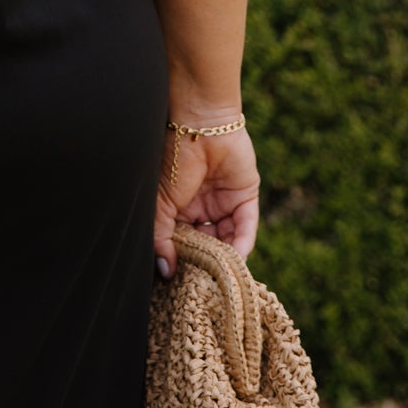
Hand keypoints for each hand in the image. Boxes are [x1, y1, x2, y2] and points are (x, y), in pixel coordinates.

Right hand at [154, 119, 259, 276]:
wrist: (198, 124)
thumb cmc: (173, 157)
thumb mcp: (161, 202)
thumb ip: (162, 236)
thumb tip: (165, 270)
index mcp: (179, 208)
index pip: (182, 242)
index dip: (182, 260)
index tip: (179, 282)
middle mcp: (201, 207)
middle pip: (206, 243)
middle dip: (205, 262)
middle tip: (202, 283)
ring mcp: (224, 202)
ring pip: (227, 239)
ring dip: (225, 257)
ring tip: (220, 275)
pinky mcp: (245, 196)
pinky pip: (246, 226)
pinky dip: (243, 244)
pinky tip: (236, 259)